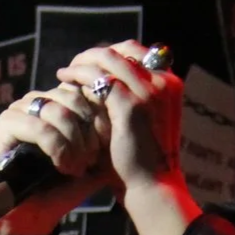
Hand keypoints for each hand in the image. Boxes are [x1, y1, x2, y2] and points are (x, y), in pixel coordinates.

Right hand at [0, 77, 111, 234]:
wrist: (36, 213)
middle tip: (92, 158)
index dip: (101, 115)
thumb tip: (122, 114)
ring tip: (78, 166)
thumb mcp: (95, 159)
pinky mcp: (6, 123)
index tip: (107, 143)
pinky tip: (64, 167)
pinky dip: (57, 148)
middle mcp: (40, 99)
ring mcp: (21, 109)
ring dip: (74, 142)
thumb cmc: (66, 185)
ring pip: (59, 111)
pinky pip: (39, 127)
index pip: (86, 90)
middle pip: (74, 97)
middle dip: (89, 130)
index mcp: (61, 101)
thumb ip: (106, 136)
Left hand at [55, 40, 185, 195]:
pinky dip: (78, 75)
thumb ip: (128, 95)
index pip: (136, 53)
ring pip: (108, 60)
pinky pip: (98, 78)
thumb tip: (100, 76)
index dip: (111, 54)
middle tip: (74, 64)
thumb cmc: (142, 156)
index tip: (90, 63)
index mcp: (169, 84)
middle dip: (95, 54)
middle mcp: (163, 82)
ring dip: (83, 62)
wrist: (150, 183)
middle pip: (122, 51)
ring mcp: (149, 92)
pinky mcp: (131, 105)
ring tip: (65, 72)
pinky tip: (64, 80)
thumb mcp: (140, 118)